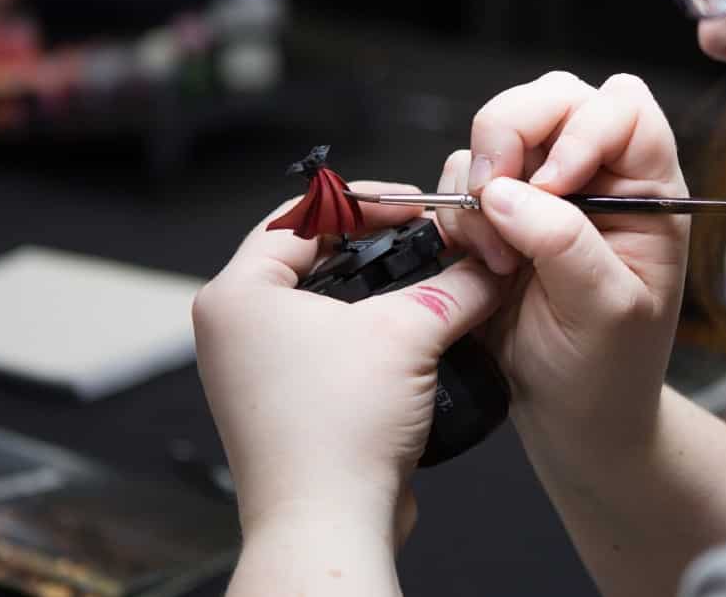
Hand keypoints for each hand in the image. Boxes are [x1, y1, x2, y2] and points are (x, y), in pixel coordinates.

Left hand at [193, 184, 504, 540]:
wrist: (328, 525)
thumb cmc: (334, 436)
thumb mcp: (408, 333)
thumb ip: (457, 286)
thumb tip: (490, 266)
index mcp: (237, 293)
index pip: (304, 213)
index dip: (369, 201)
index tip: (418, 206)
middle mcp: (235, 327)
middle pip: (313, 253)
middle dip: (379, 243)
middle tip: (428, 238)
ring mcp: (256, 367)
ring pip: (325, 301)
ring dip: (381, 290)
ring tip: (430, 282)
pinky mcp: (285, 401)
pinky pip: (330, 344)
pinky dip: (371, 332)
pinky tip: (416, 334)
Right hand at [436, 72, 690, 461]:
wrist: (573, 419)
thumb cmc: (611, 369)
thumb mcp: (608, 310)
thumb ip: (564, 243)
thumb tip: (506, 192)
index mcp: (648, 188)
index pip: (624, 108)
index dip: (584, 129)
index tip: (555, 185)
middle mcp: (597, 175)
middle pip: (552, 98)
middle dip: (513, 136)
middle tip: (498, 196)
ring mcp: (543, 189)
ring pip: (498, 131)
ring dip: (483, 186)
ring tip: (501, 259)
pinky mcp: (496, 211)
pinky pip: (461, 176)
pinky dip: (460, 213)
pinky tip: (485, 266)